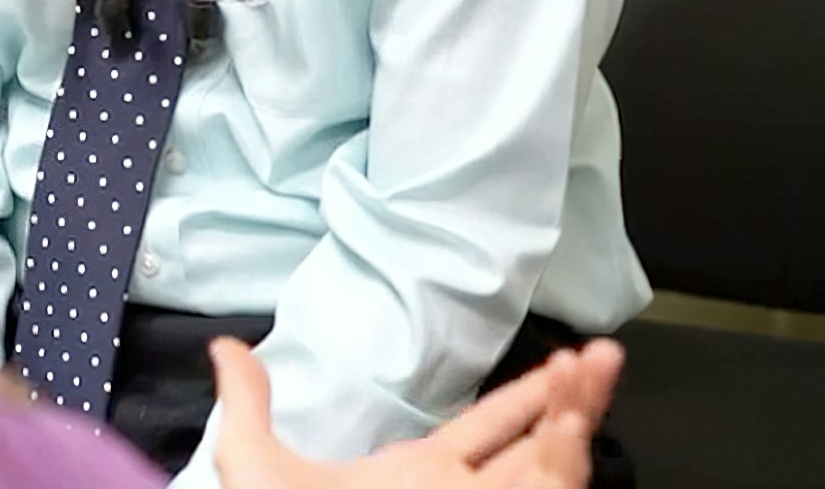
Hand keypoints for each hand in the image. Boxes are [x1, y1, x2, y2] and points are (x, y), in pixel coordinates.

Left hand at [211, 337, 623, 488]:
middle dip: (572, 397)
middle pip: (537, 443)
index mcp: (422, 474)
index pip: (487, 428)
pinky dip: (564, 458)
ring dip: (577, 416)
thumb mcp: (258, 467)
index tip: (564, 357)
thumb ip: (249, 407)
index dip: (526, 395)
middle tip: (599, 352)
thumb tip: (225, 350)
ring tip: (594, 364)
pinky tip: (569, 423)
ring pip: (553, 467)